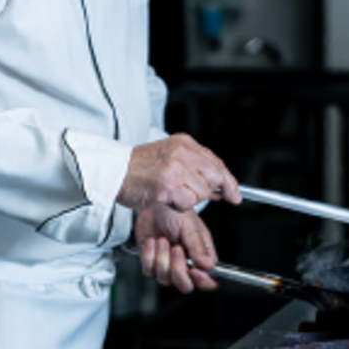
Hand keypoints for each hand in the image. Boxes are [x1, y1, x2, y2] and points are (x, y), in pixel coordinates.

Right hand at [116, 133, 240, 212]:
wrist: (112, 171)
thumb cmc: (137, 168)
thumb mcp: (169, 158)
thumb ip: (194, 169)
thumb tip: (219, 188)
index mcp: (184, 143)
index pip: (217, 163)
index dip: (229, 181)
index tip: (235, 195)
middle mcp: (182, 152)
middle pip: (215, 177)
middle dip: (208, 191)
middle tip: (189, 193)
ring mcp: (176, 168)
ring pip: (202, 192)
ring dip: (189, 199)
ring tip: (169, 191)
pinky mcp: (168, 185)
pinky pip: (188, 202)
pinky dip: (179, 205)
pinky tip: (165, 197)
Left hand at [134, 203, 219, 292]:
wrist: (153, 205)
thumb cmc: (175, 211)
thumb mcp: (190, 226)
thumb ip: (198, 247)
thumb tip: (209, 265)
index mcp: (202, 255)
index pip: (210, 279)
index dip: (204, 281)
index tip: (194, 271)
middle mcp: (186, 263)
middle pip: (186, 285)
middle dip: (178, 271)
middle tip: (176, 250)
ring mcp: (168, 265)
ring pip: (165, 279)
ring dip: (162, 258)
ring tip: (162, 240)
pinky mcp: (152, 263)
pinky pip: (149, 271)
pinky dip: (149, 256)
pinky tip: (152, 242)